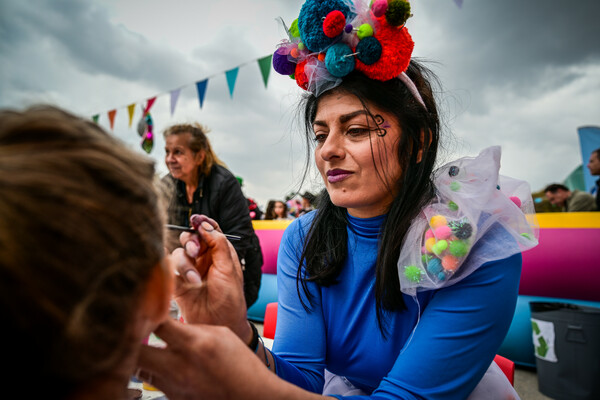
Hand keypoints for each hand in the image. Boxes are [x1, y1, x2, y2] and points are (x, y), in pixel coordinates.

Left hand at [137, 319, 274, 399]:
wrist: (250, 396)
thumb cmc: (240, 366)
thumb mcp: (221, 335)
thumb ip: (192, 328)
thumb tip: (172, 324)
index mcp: (193, 344)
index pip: (156, 323)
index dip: (147, 312)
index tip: (144, 307)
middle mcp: (179, 366)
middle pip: (135, 350)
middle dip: (130, 338)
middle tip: (132, 329)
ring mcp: (173, 385)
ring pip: (138, 369)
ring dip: (138, 356)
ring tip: (144, 346)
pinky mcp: (172, 397)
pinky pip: (152, 382)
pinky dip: (152, 372)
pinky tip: (160, 365)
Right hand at [172, 214, 249, 341]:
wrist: (220, 325)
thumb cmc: (230, 299)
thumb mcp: (229, 269)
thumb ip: (218, 244)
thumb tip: (205, 224)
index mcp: (219, 253)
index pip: (209, 230)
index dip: (202, 223)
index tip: (196, 220)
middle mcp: (203, 259)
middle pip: (190, 238)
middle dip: (191, 242)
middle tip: (196, 252)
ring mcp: (189, 270)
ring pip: (178, 253)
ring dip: (185, 264)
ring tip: (195, 281)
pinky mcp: (176, 284)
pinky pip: (167, 270)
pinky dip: (170, 271)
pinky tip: (180, 279)